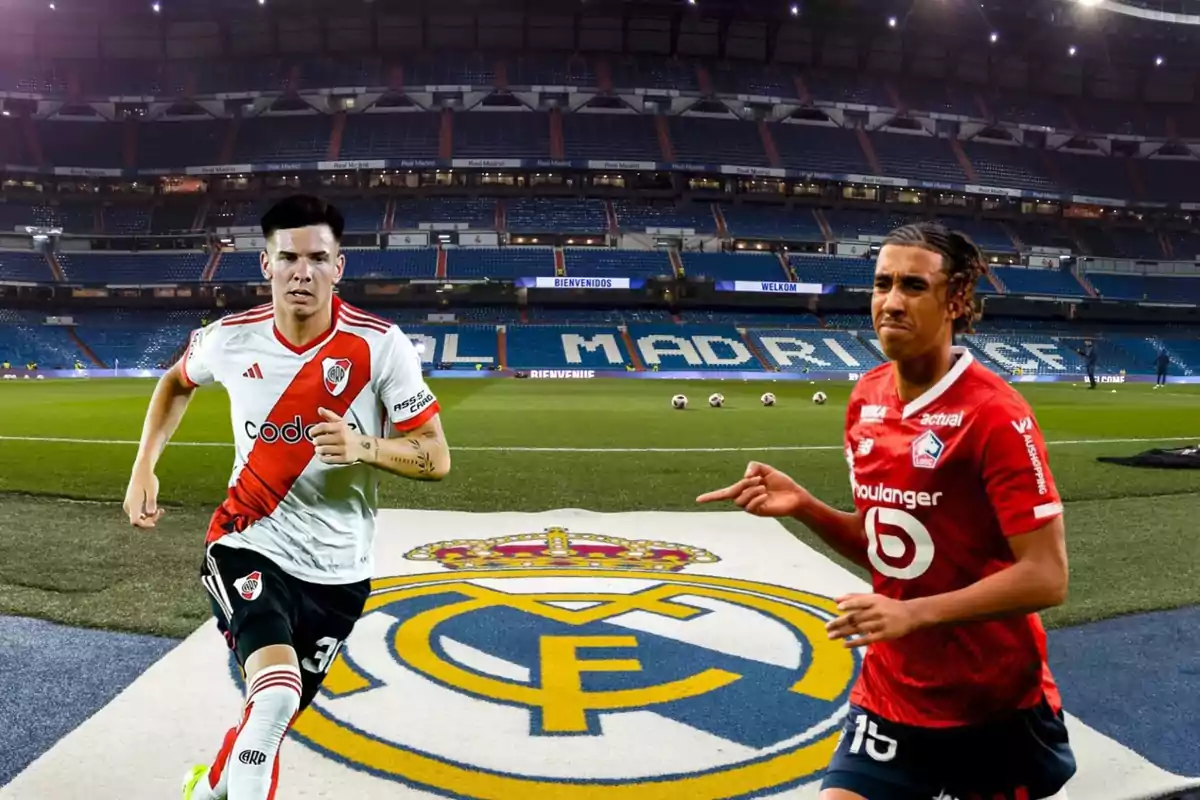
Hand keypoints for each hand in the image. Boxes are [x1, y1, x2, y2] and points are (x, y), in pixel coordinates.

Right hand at [123, 468, 163, 528]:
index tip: (154, 523)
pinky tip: (158, 510)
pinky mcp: (133, 503)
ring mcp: (130, 505)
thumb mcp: (152, 490)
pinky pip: (139, 513)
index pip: (135, 521)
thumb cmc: (148, 479)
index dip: (144, 525)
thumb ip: (151, 501)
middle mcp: (129, 506)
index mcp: (133, 503)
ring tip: (161, 510)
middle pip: (137, 521)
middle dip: (149, 520)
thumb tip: (150, 513)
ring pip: (138, 517)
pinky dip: (148, 513)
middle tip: (160, 512)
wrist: (142, 471)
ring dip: (150, 517)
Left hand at [311, 407, 368, 464]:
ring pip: (322, 450)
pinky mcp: (344, 459)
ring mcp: (343, 449)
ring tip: (319, 449)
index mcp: (341, 427)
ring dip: (318, 450)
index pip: (322, 427)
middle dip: (315, 441)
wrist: (365, 447)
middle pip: (320, 439)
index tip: (311, 433)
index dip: (314, 430)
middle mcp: (342, 438)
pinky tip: (323, 455)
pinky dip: (322, 458)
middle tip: (316, 442)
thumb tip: (320, 409)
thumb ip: (330, 416)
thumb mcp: (341, 423)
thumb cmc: (350, 435)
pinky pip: (327, 459)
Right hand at [695, 461, 810, 517]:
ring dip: (750, 491)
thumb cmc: (781, 483)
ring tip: (763, 487)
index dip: (711, 497)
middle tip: (758, 479)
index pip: (723, 494)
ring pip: (740, 501)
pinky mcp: (759, 512)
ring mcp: (752, 507)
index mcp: (744, 489)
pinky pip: (750, 507)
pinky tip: (766, 495)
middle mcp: (745, 499)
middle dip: (743, 484)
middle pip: (733, 493)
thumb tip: (745, 475)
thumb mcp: (766, 469)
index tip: (698, 500)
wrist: (795, 495)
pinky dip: (757, 498)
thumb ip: (754, 466)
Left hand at [826, 593, 920, 647]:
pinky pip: (867, 640)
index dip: (850, 605)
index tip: (838, 608)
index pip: (860, 602)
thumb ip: (854, 597)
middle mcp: (877, 612)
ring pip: (860, 629)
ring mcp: (881, 624)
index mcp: (874, 601)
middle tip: (827, 627)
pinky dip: (856, 642)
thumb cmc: (887, 605)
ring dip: (844, 633)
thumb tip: (835, 599)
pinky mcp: (884, 635)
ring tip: (831, 636)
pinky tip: (845, 645)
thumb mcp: (874, 598)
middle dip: (840, 622)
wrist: (910, 615)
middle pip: (856, 617)